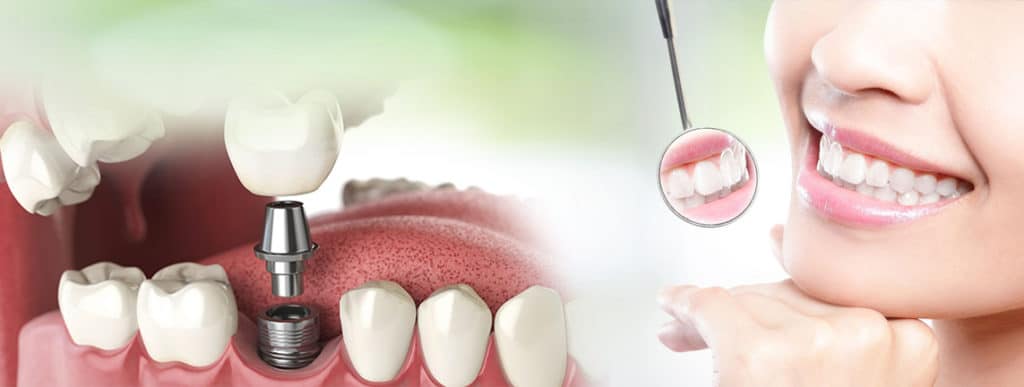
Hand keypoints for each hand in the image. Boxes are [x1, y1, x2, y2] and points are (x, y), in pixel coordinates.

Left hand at [656, 226, 938, 386]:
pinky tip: (674, 308)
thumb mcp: (847, 370)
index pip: (838, 290)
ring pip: (751, 299)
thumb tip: (776, 244)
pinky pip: (714, 308)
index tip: (770, 250)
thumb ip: (824, 320)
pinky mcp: (764, 354)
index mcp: (911, 341)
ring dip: (711, 315)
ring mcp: (821, 343)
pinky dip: (687, 308)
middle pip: (791, 292)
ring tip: (681, 328)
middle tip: (695, 317)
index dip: (790, 284)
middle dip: (742, 305)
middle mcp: (873, 335)